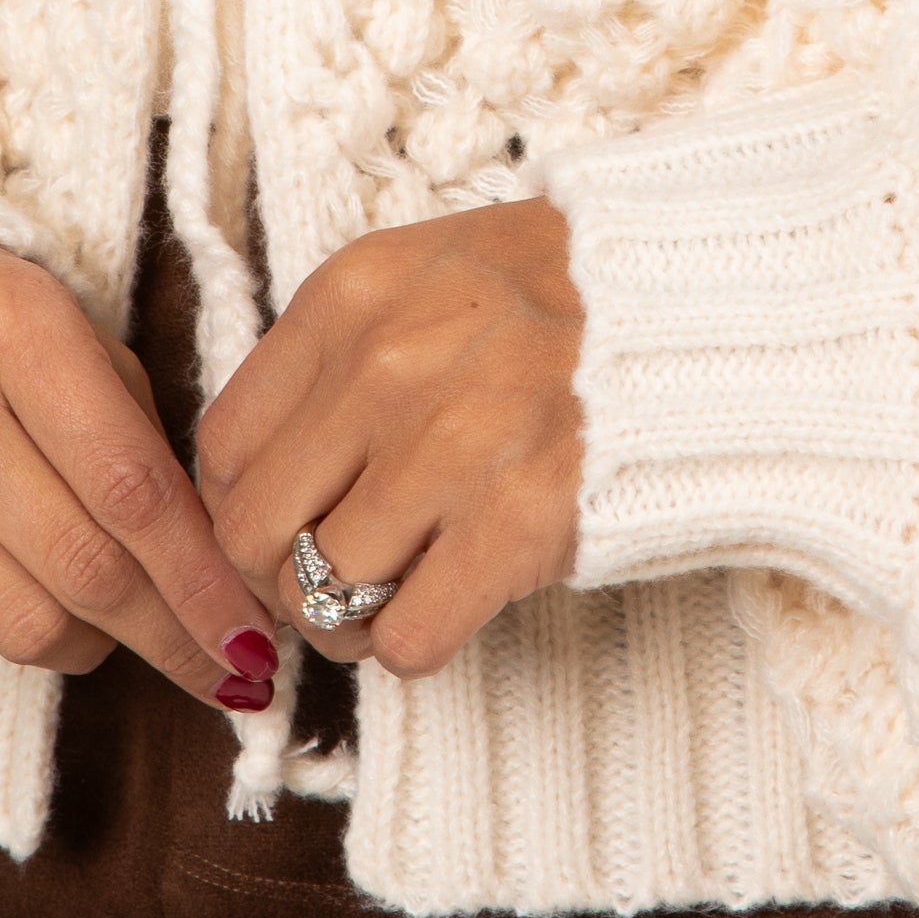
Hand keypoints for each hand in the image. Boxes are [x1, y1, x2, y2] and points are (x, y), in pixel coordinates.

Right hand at [0, 236, 286, 715]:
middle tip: (215, 667)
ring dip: (85, 644)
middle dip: (167, 635)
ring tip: (93, 612)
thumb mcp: (69, 341)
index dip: (203, 581)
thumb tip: (220, 585)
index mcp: (13, 323)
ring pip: (23, 628)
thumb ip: (141, 443)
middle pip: (85, 568)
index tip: (254, 645)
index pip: (132, 485)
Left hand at [194, 199, 585, 678]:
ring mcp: (450, 452)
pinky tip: (448, 604)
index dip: (241, 502)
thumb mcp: (422, 273)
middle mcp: (384, 370)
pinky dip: (413, 643)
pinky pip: (406, 638)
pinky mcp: (516, 529)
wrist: (698, 305)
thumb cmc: (555, 293)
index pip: (221, 446)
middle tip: (329, 573)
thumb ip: (333, 353)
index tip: (284, 518)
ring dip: (346, 617)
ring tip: (392, 593)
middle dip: (280, 573)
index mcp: (349, 298)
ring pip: (319, 594)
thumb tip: (252, 471)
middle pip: (252, 532)